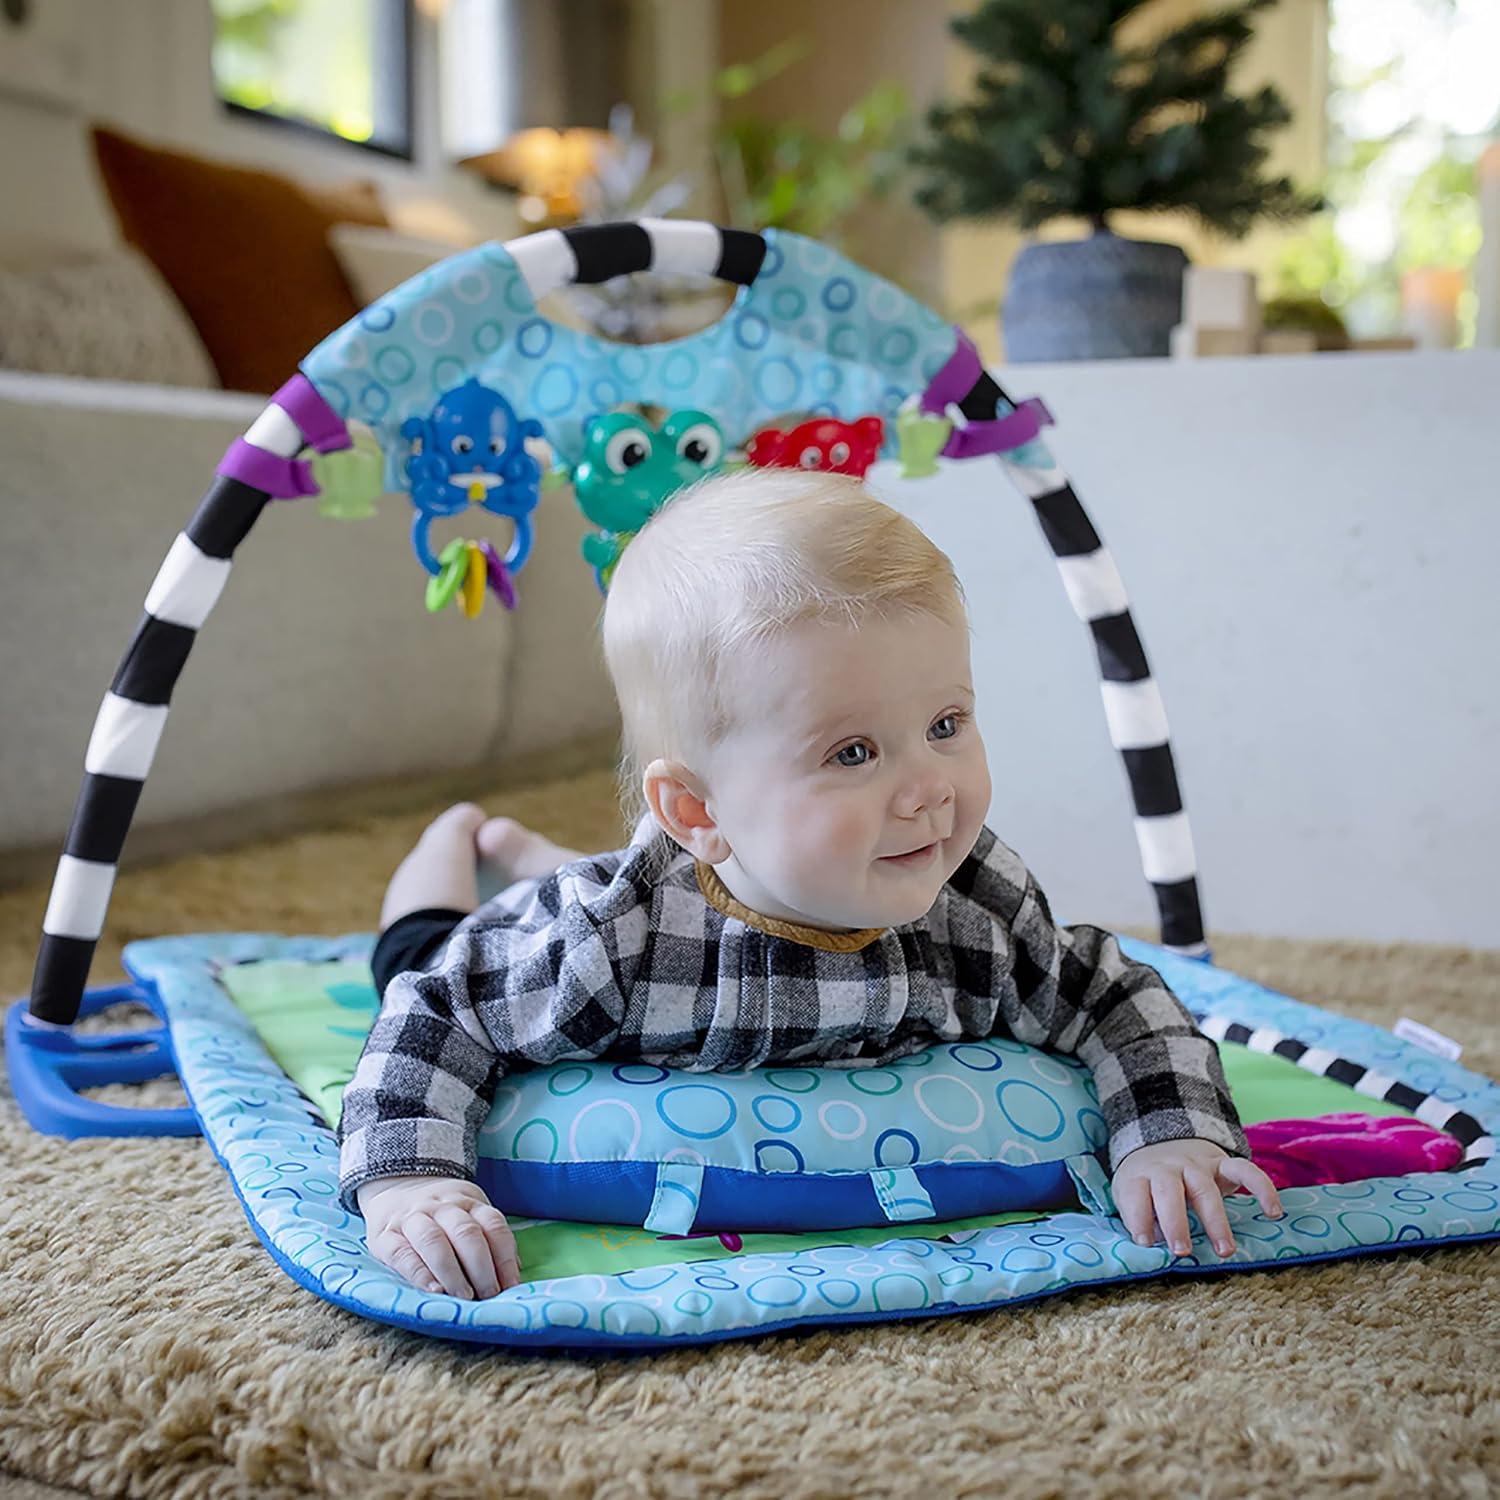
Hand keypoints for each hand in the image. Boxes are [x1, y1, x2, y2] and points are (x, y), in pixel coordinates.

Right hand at [356, 1174, 521, 1297]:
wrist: (395, 1186)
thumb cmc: (441, 1212)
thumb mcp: (469, 1212)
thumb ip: (488, 1239)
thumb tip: (512, 1275)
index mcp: (468, 1200)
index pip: (493, 1224)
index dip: (505, 1257)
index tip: (511, 1286)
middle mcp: (441, 1206)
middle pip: (466, 1233)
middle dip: (481, 1268)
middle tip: (489, 1295)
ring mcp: (412, 1218)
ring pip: (434, 1241)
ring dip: (453, 1272)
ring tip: (465, 1296)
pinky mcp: (384, 1236)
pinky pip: (402, 1254)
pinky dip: (420, 1274)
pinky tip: (435, 1291)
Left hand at [1110, 1138, 1283, 1258]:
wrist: (1163, 1141)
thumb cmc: (1147, 1183)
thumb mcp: (1132, 1194)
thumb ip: (1140, 1217)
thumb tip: (1150, 1248)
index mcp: (1139, 1176)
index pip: (1134, 1194)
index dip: (1137, 1218)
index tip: (1145, 1243)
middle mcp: (1167, 1168)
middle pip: (1169, 1192)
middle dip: (1175, 1222)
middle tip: (1182, 1252)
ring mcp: (1195, 1165)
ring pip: (1205, 1189)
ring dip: (1215, 1220)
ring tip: (1225, 1251)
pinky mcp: (1221, 1164)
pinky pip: (1244, 1169)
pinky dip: (1262, 1187)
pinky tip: (1273, 1212)